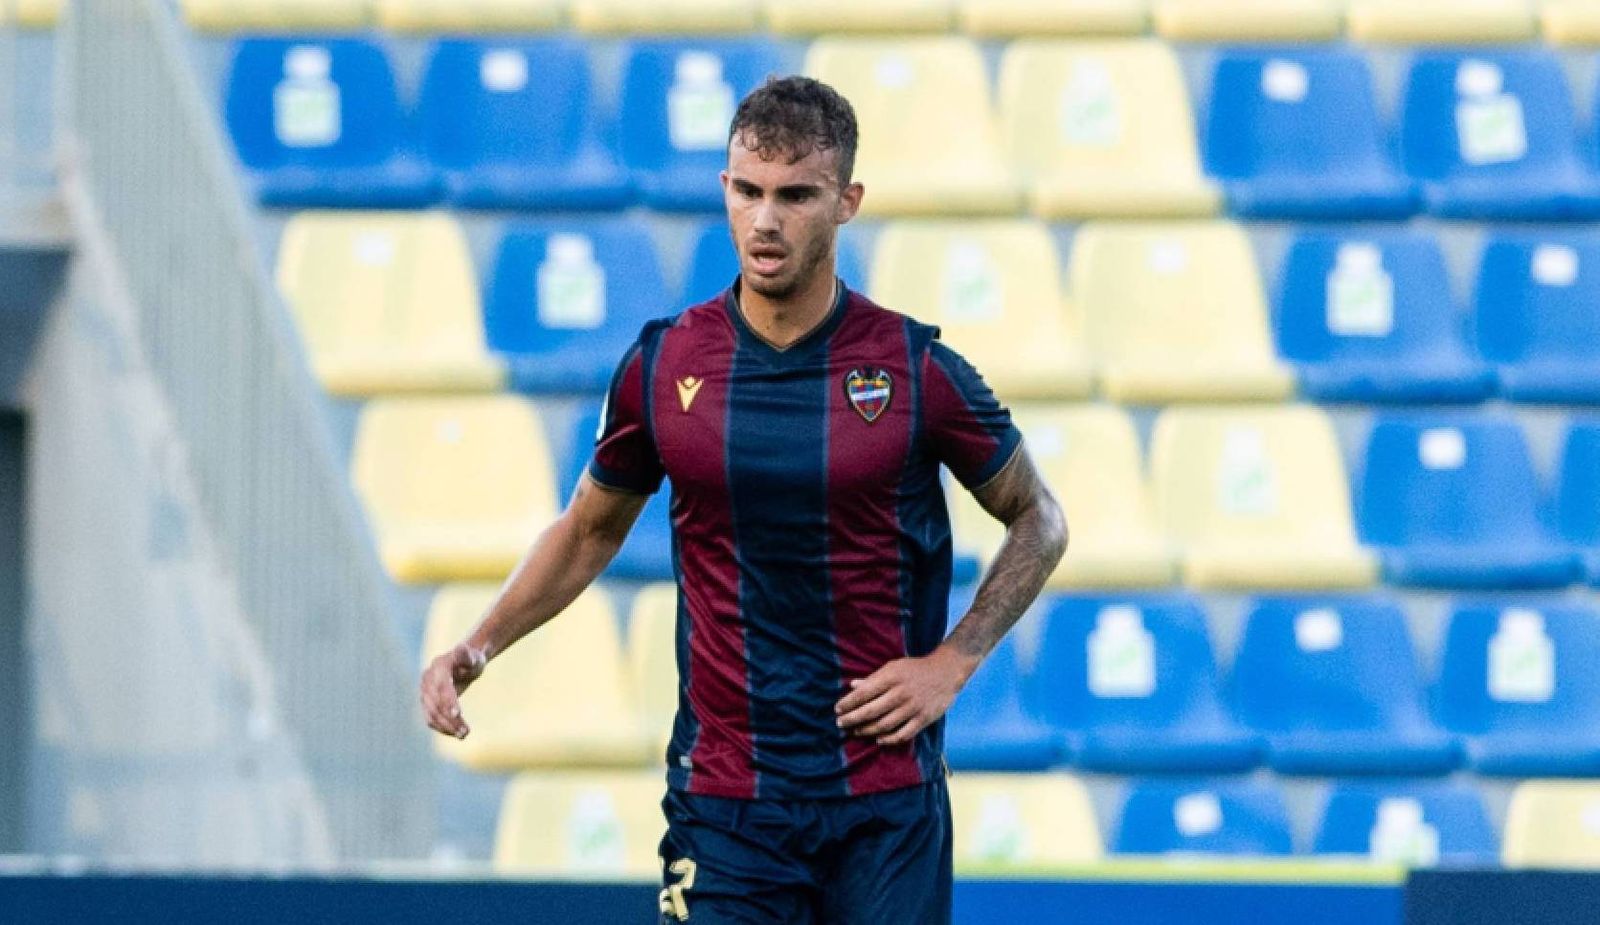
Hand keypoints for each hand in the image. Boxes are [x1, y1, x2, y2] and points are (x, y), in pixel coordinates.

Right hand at [421, 643, 486, 739]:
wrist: (463, 665)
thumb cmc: (472, 661)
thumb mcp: (474, 657)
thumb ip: (467, 655)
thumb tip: (462, 648)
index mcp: (439, 667)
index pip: (442, 686)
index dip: (449, 700)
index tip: (459, 714)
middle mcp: (427, 679)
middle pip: (436, 703)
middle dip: (451, 719)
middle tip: (466, 732)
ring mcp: (424, 692)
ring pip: (432, 714)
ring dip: (447, 727)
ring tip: (464, 735)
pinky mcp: (425, 703)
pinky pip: (430, 718)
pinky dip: (441, 728)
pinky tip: (455, 734)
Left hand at [834, 646, 978, 746]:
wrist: (946, 672)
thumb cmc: (916, 669)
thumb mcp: (894, 667)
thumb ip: (874, 678)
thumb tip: (852, 686)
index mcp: (892, 677)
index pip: (864, 693)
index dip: (848, 703)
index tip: (837, 709)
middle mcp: (901, 693)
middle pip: (871, 711)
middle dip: (852, 719)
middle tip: (840, 723)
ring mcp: (913, 707)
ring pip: (885, 724)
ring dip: (867, 730)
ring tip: (855, 731)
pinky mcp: (924, 719)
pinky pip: (903, 734)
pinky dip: (889, 739)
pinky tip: (878, 739)